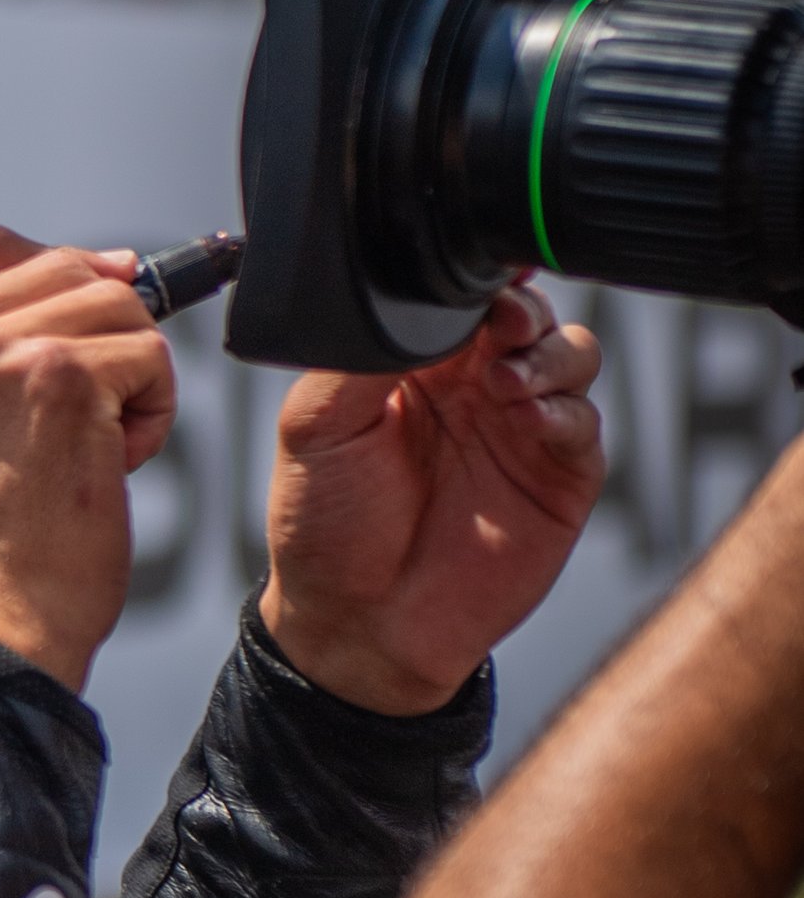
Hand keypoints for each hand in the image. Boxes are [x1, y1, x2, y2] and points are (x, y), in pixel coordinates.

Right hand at [0, 224, 176, 691]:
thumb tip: (114, 265)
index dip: (47, 275)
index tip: (69, 343)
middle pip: (59, 263)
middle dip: (96, 333)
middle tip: (75, 419)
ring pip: (113, 303)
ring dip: (128, 374)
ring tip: (88, 446)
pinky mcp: (58, 376)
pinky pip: (148, 352)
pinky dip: (153, 411)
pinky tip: (111, 463)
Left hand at [258, 284, 603, 713]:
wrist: (358, 626)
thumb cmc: (325, 527)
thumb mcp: (314, 425)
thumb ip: (359, 355)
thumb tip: (403, 299)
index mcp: (417, 362)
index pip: (465, 294)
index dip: (480, 275)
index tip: (480, 271)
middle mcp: (475, 386)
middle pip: (531, 312)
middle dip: (524, 307)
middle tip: (502, 323)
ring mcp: (520, 428)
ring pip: (571, 354)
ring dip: (548, 354)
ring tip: (504, 382)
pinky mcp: (557, 478)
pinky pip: (584, 423)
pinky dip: (564, 411)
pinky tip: (526, 419)